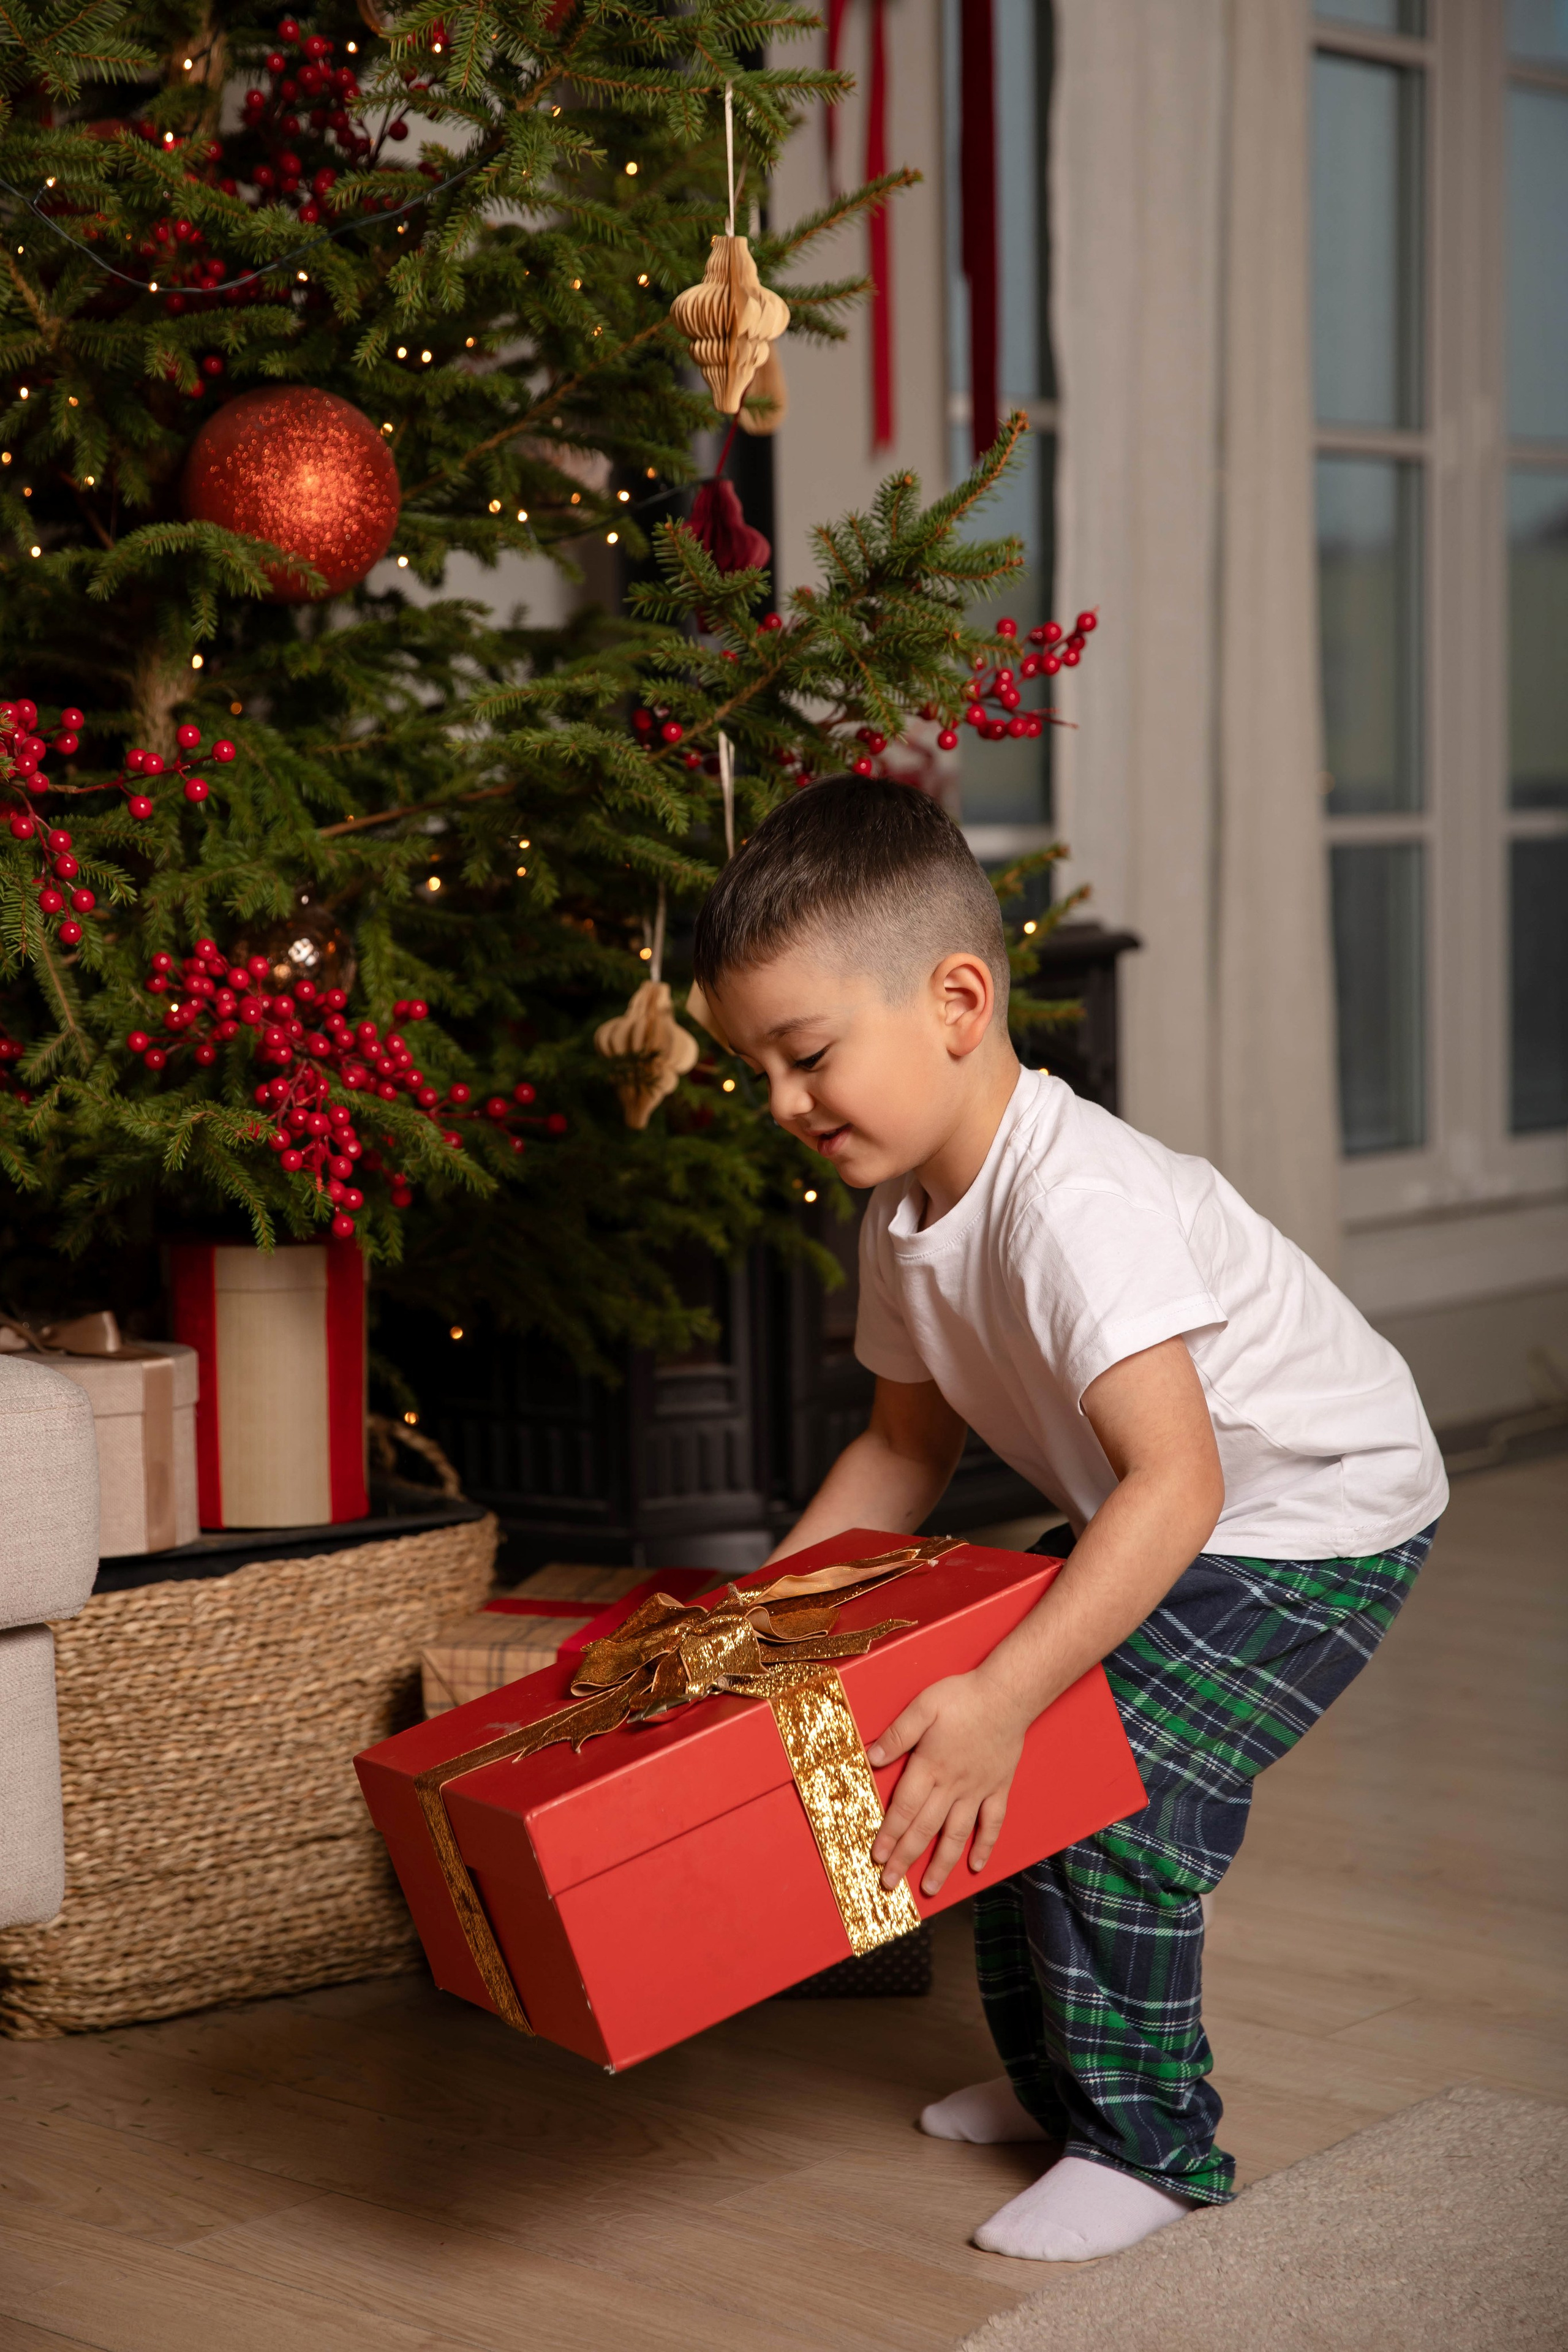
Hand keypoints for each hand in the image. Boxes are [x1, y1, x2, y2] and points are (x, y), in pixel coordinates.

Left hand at [866, 1668, 1028, 1897]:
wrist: (1008, 1694)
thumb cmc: (962, 1697)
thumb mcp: (923, 1706)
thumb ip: (897, 1735)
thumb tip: (872, 1758)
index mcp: (930, 1766)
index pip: (904, 1809)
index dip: (889, 1834)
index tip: (876, 1857)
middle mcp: (952, 1785)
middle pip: (924, 1828)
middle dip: (905, 1858)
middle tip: (889, 1883)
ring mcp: (977, 1790)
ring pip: (956, 1834)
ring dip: (941, 1863)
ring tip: (929, 1887)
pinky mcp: (998, 1788)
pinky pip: (992, 1823)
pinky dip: (984, 1845)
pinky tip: (976, 1865)